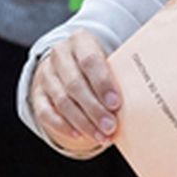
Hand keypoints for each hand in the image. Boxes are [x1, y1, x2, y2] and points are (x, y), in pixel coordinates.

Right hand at [27, 30, 120, 153]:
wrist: (70, 62)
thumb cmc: (99, 65)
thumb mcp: (109, 60)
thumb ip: (119, 74)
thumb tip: (139, 100)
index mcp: (80, 40)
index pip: (89, 60)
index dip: (102, 83)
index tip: (116, 104)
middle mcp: (60, 54)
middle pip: (75, 84)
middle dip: (94, 109)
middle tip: (111, 127)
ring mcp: (46, 74)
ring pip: (62, 100)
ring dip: (83, 122)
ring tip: (101, 136)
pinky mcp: (37, 93)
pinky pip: (45, 112)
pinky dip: (63, 125)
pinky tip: (79, 135)